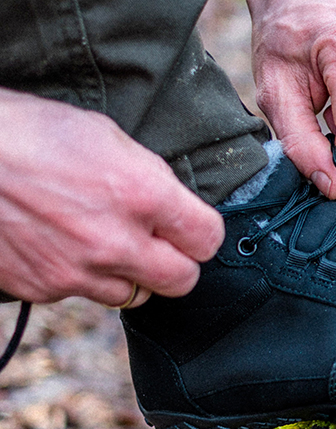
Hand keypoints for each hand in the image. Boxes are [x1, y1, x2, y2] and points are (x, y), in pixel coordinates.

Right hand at [0, 89, 223, 306]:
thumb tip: (174, 206)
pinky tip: (61, 243)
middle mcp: (115, 243)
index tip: (189, 226)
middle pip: (181, 281)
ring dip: (128, 274)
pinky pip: (81, 293)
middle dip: (176, 262)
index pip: (208, 240)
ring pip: (133, 295)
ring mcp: (76, 272)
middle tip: (159, 244)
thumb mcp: (107, 138)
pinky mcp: (41, 288)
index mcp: (143, 196)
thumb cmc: (33, 132)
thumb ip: (151, 179)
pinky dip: (80, 276)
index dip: (201, 233)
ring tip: (103, 241)